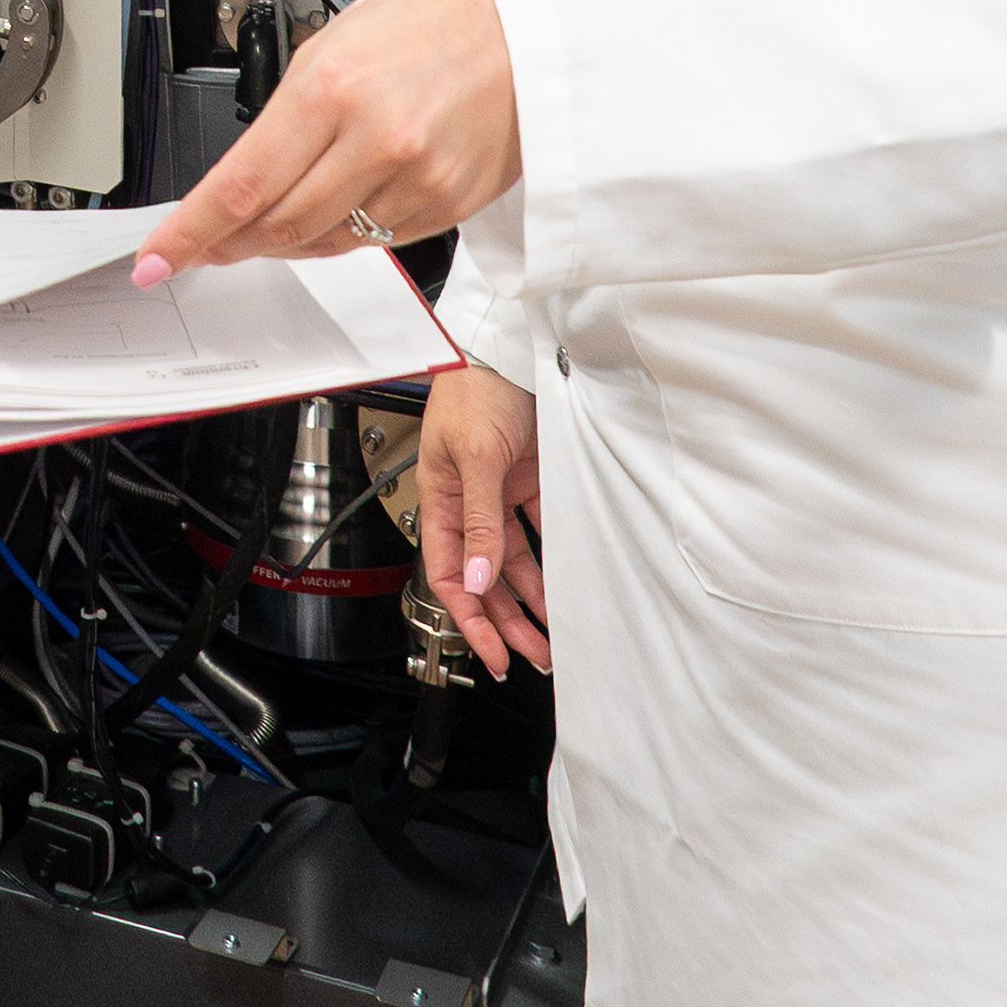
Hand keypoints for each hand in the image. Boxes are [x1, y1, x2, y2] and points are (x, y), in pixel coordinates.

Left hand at [133, 0, 520, 281]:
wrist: (529, 25)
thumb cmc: (433, 17)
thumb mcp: (334, 44)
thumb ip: (287, 116)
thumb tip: (244, 174)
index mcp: (333, 91)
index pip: (242, 186)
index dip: (192, 231)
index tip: (158, 257)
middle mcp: (377, 142)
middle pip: (278, 226)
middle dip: (232, 240)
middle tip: (206, 241)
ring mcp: (417, 181)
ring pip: (325, 241)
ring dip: (286, 239)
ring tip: (268, 223)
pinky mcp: (448, 206)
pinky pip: (376, 241)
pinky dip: (345, 234)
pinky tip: (337, 209)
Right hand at [416, 366, 550, 677]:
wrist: (508, 348)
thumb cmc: (474, 389)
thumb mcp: (476, 457)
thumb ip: (480, 520)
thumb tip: (480, 578)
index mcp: (441, 500)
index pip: (451, 575)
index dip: (469, 618)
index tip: (492, 653)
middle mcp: (469, 504)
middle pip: (485, 578)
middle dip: (504, 622)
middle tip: (529, 658)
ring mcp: (500, 494)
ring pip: (513, 563)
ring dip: (530, 599)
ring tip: (550, 636)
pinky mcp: (529, 482)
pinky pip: (539, 533)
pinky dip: (551, 561)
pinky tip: (564, 585)